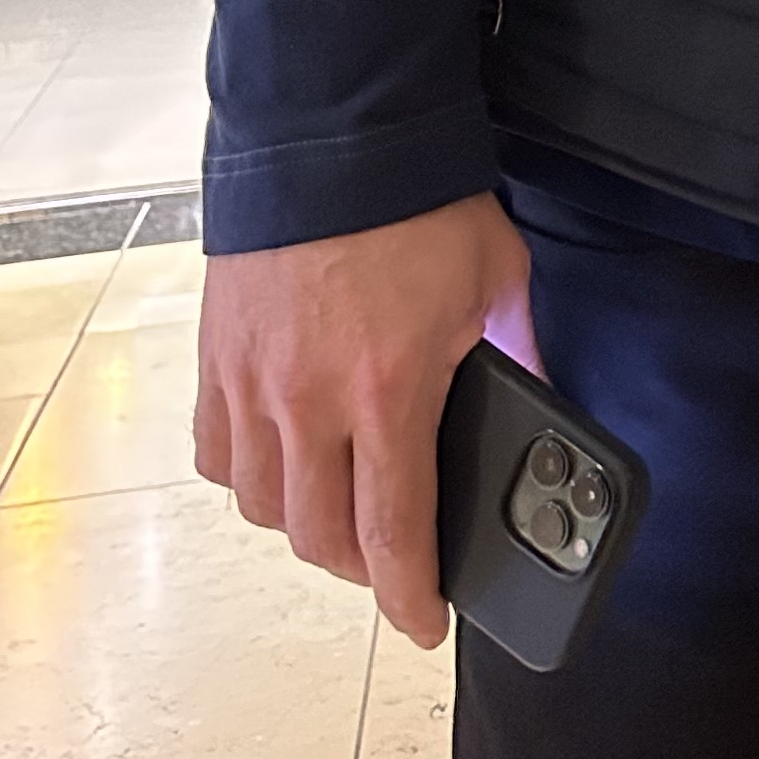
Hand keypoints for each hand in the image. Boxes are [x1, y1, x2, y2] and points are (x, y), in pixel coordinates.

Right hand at [194, 194, 539, 646]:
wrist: (334, 134)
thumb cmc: (420, 203)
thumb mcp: (498, 279)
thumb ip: (520, 350)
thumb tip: (541, 392)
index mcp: (389, 391)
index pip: (392, 534)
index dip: (408, 597)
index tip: (424, 624)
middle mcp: (309, 401)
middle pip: (318, 538)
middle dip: (361, 568)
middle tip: (392, 561)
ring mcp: (253, 382)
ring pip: (262, 506)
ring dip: (303, 526)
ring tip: (341, 512)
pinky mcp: (216, 358)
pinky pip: (218, 454)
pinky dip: (251, 476)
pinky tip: (284, 462)